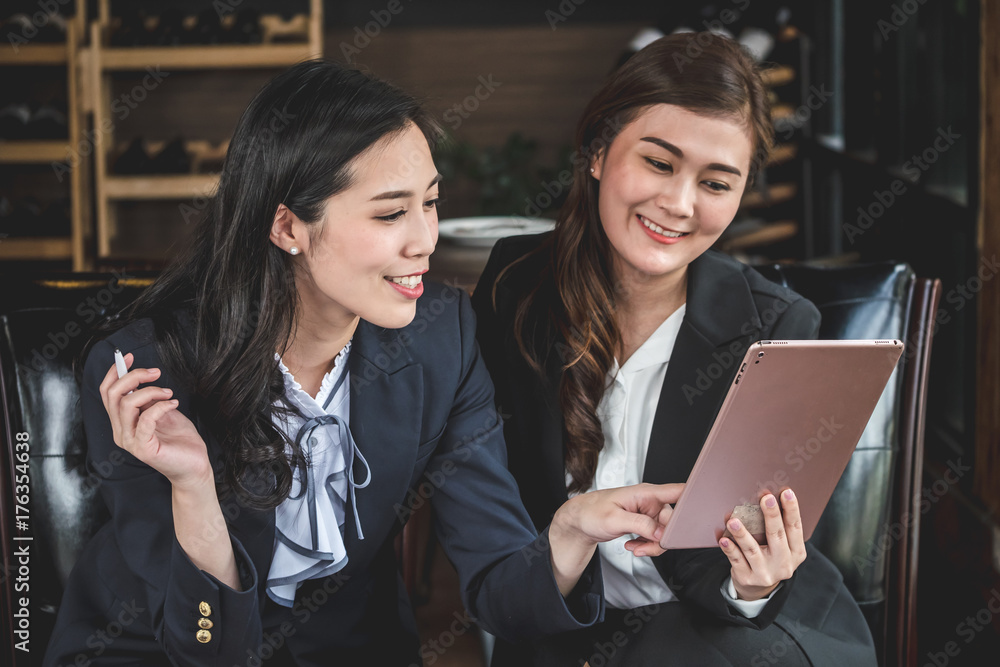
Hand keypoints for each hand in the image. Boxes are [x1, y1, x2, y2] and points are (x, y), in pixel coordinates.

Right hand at [99, 351, 211, 489]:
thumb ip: (147, 398)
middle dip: (133, 376)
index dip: (114, 372)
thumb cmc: (178, 438)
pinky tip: (174, 404)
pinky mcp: (143, 448)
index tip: (129, 357)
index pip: (107, 393)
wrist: (194, 464)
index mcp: (122, 422)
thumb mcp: (161, 411)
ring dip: (150, 392)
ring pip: (126, 404)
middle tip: (156, 373)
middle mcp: (121, 432)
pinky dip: (161, 406)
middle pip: (112, 395)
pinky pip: (146, 419)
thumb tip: (139, 378)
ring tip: (169, 393)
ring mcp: (130, 441)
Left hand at [554, 483, 683, 555]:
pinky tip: (633, 545)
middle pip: (672, 521)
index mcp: (645, 493)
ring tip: (635, 547)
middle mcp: (649, 501)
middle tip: (645, 547)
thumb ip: (641, 524)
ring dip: (653, 544)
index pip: (677, 490)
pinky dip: (647, 545)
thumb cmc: (591, 512)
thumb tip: (662, 533)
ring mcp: (647, 512)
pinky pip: (655, 536)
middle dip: (662, 538)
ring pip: (664, 532)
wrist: (579, 520)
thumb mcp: (614, 519)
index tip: (699, 513)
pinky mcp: (644, 522)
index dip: (693, 498)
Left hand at [719, 488, 806, 600]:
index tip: (786, 492)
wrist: (758, 587)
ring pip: (753, 550)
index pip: (795, 528)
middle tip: (766, 498)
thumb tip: (766, 497)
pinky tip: (723, 540)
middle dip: (772, 516)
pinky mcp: (747, 578)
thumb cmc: (769, 556)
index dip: (792, 510)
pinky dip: (730, 549)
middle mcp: (783, 564)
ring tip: (733, 521)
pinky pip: (737, 561)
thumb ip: (778, 528)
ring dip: (742, 534)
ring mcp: (765, 573)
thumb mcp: (781, 546)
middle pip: (777, 536)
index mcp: (796, 553)